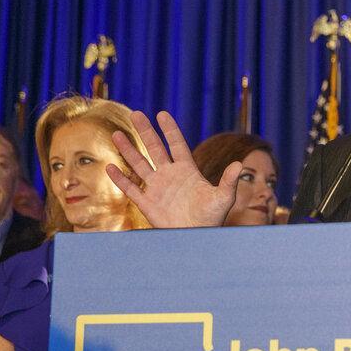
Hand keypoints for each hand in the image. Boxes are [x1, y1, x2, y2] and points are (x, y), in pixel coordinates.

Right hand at [107, 111, 241, 227]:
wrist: (197, 237)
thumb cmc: (212, 217)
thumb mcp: (223, 197)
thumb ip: (229, 180)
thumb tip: (240, 164)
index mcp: (187, 171)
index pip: (177, 145)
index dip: (170, 130)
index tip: (161, 114)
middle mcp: (170, 176)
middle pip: (155, 149)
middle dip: (146, 132)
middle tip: (136, 114)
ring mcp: (157, 188)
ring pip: (139, 165)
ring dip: (128, 151)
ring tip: (117, 135)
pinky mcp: (148, 203)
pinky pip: (131, 189)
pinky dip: (120, 179)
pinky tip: (110, 167)